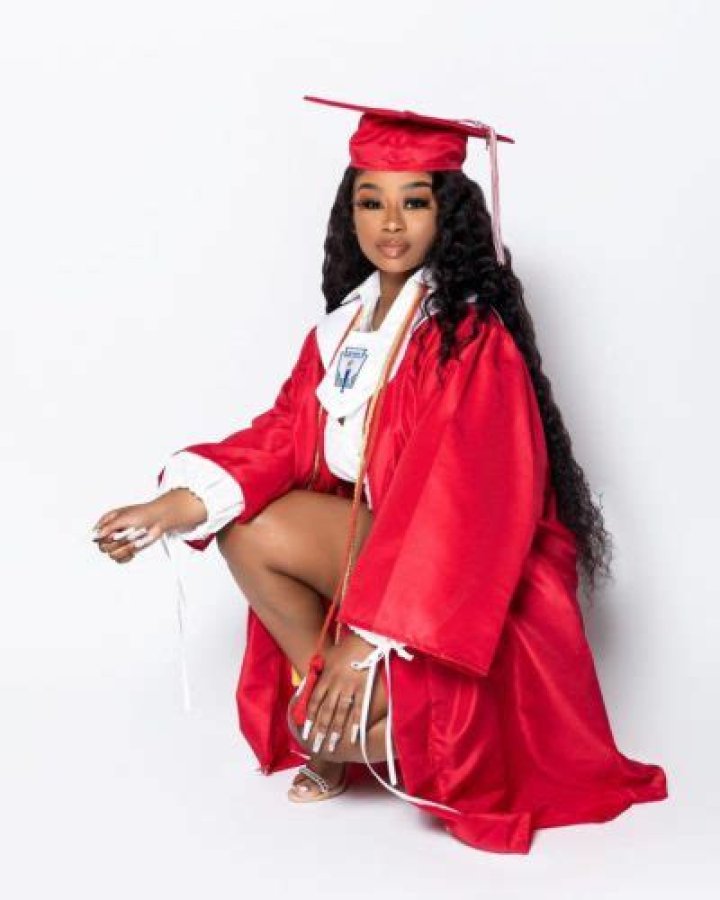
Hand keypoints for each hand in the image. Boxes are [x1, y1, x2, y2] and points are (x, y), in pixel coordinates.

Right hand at [91, 489, 206, 564]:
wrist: (158, 519)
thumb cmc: (142, 513)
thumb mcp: (123, 517)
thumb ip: (109, 526)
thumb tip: (97, 535)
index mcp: (107, 523)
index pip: (95, 536)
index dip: (103, 537)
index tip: (113, 534)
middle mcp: (111, 533)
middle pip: (102, 548)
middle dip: (116, 543)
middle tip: (126, 536)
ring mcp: (119, 543)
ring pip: (112, 555)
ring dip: (124, 549)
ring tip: (134, 541)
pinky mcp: (127, 550)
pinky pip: (120, 560)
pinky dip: (127, 555)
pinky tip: (134, 547)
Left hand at [303, 631, 375, 753]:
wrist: (368, 637)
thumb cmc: (349, 645)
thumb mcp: (330, 653)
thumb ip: (320, 666)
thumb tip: (311, 676)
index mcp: (326, 676)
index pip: (314, 701)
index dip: (309, 718)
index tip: (306, 731)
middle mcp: (336, 684)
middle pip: (325, 711)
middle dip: (319, 730)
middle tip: (316, 746)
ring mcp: (351, 687)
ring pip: (340, 713)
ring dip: (334, 731)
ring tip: (331, 746)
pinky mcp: (365, 688)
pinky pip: (359, 709)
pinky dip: (355, 724)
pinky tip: (352, 737)